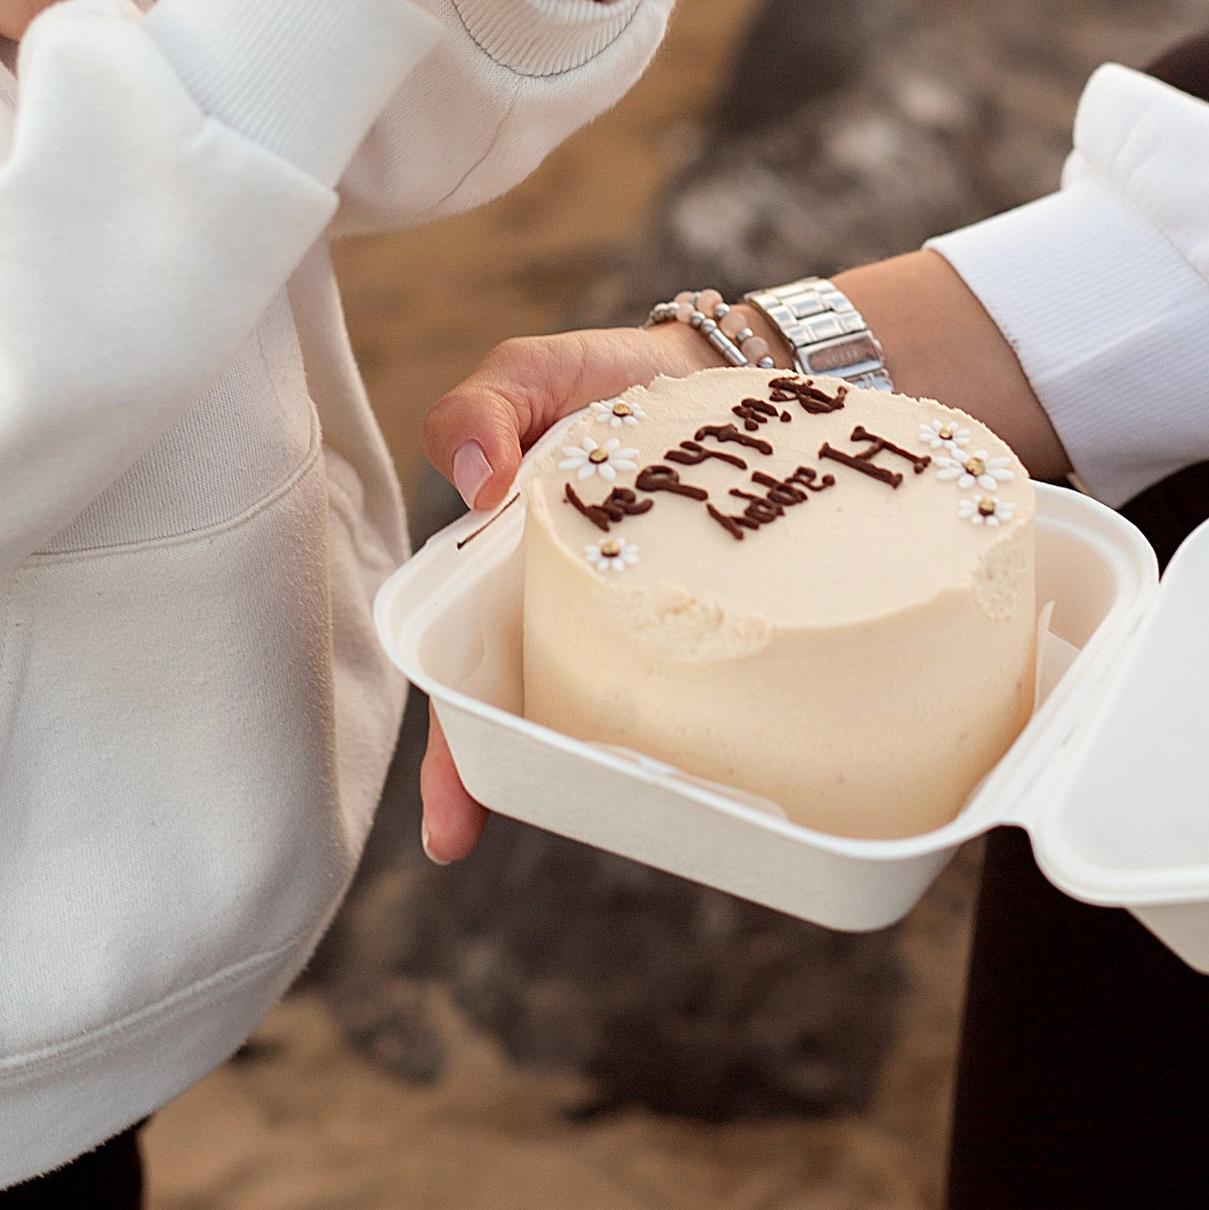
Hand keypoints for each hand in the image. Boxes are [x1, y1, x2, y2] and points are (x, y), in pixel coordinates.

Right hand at [416, 316, 730, 861]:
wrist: (728, 371)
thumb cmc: (609, 379)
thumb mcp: (529, 373)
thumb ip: (478, 411)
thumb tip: (476, 481)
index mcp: (506, 586)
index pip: (464, 688)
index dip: (454, 766)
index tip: (451, 839)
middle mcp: (572, 627)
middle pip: (541, 726)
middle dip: (537, 788)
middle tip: (560, 829)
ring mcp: (650, 632)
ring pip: (628, 722)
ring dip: (635, 770)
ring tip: (662, 809)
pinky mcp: (726, 624)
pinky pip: (718, 683)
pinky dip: (730, 719)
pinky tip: (756, 745)